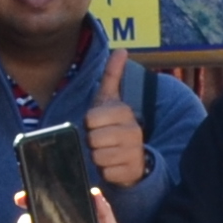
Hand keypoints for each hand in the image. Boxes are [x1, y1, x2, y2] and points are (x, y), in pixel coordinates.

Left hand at [82, 50, 147, 191]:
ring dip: (97, 157)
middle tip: (101, 140)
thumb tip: (122, 49)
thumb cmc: (113, 126)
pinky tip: (113, 165)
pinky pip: (106, 173)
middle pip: (92, 138)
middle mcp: (133, 131)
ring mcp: (134, 152)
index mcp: (124, 112)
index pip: (91, 118)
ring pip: (98, 156)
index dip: (89, 124)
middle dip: (92, 142)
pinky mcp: (132, 171)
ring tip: (107, 152)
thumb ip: (112, 75)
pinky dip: (105, 172)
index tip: (97, 124)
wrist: (133, 157)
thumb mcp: (110, 100)